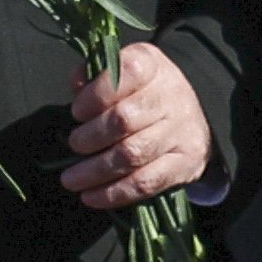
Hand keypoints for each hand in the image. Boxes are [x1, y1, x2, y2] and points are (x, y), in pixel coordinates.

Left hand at [65, 41, 209, 209]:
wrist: (191, 117)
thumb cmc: (142, 92)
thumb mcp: (121, 72)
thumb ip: (95, 74)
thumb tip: (77, 83)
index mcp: (152, 65)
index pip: (127, 73)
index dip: (96, 95)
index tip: (77, 112)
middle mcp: (171, 95)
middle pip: (124, 119)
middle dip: (90, 137)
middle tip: (74, 144)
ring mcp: (181, 131)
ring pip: (132, 155)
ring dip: (95, 171)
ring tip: (71, 179)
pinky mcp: (185, 163)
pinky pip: (145, 183)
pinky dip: (114, 193)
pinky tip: (91, 196)